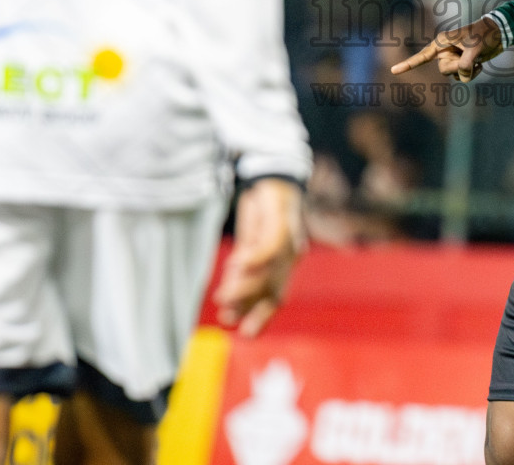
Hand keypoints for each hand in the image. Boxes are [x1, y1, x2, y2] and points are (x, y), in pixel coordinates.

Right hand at [212, 177, 306, 336]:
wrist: (272, 179)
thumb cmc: (261, 215)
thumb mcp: (248, 247)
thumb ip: (241, 271)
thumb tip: (227, 300)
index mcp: (284, 266)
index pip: (276, 297)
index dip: (263, 317)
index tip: (246, 334)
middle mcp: (290, 258)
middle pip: (273, 288)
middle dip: (249, 306)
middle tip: (227, 318)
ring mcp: (289, 241)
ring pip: (269, 272)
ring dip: (245, 288)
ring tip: (222, 298)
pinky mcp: (283, 223)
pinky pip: (270, 247)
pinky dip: (254, 259)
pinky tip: (236, 266)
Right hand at [392, 17, 503, 81]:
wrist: (499, 33)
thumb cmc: (484, 35)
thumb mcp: (475, 48)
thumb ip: (466, 64)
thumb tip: (462, 76)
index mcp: (442, 42)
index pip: (422, 56)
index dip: (408, 64)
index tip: (393, 70)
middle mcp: (445, 51)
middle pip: (444, 70)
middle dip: (458, 68)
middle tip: (471, 59)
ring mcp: (453, 58)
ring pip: (454, 75)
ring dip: (467, 72)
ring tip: (477, 60)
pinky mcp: (462, 63)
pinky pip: (463, 76)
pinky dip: (472, 74)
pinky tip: (480, 65)